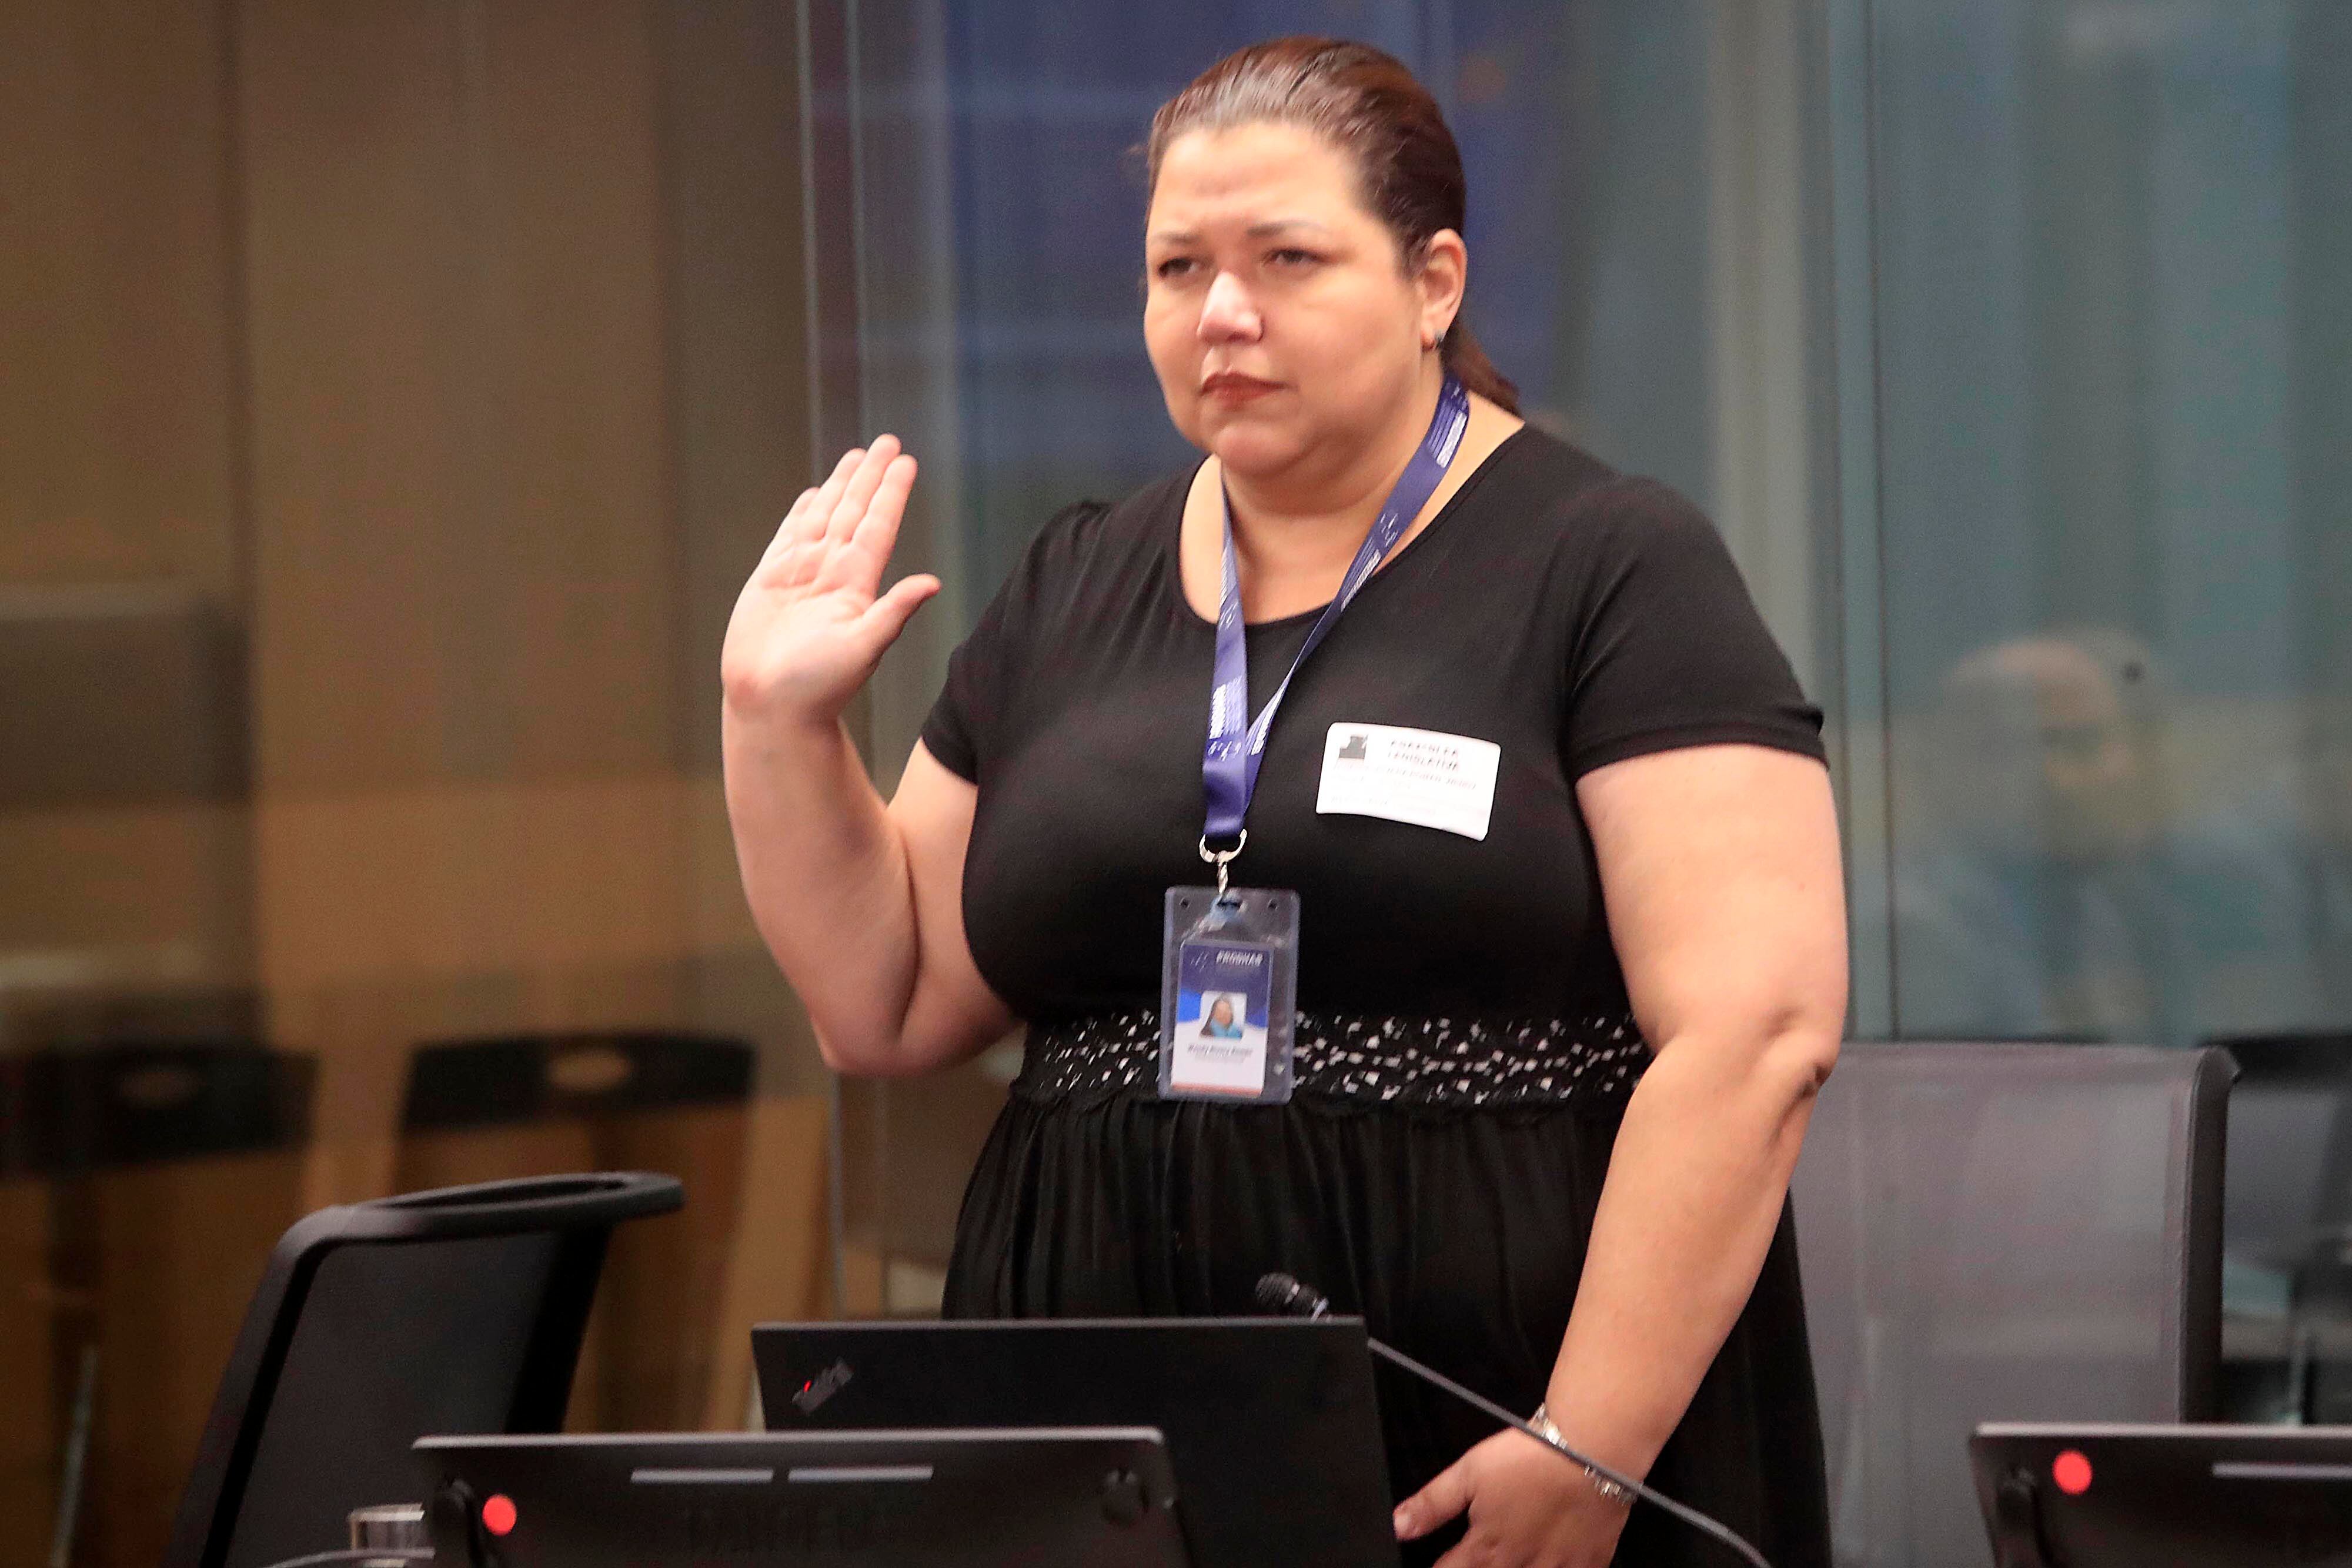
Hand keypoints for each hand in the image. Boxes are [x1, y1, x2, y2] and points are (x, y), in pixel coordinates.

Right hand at [721, 436, 940, 728]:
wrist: (772, 707)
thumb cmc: (817, 688)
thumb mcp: (863, 648)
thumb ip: (894, 612)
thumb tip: (933, 583)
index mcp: (856, 585)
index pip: (878, 526)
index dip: (891, 493)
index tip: (906, 461)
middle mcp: (832, 574)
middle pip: (855, 511)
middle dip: (870, 477)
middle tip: (888, 442)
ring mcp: (801, 575)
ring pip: (825, 517)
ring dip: (841, 487)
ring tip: (857, 456)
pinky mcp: (771, 581)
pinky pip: (790, 537)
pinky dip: (802, 514)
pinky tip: (816, 495)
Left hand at [1394, 1429, 1631, 1567]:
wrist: (1590, 1450)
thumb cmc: (1529, 1457)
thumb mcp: (1469, 1471)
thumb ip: (1432, 1504)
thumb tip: (1398, 1526)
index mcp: (1487, 1547)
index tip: (1437, 1567)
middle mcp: (1520, 1565)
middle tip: (1477, 1562)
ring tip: (1510, 1562)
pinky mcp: (1590, 1562)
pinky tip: (1549, 1564)